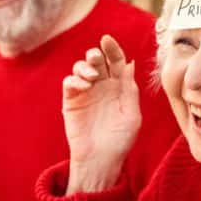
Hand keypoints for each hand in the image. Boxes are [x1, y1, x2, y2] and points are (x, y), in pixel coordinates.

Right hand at [62, 35, 141, 193]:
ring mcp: (85, 93)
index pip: (116, 61)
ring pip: (81, 68)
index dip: (112, 48)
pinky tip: (83, 86)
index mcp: (118, 87)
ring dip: (85, 66)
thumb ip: (130, 90)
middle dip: (95, 54)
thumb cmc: (120, 141)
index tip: (107, 40)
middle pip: (96, 60)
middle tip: (97, 59)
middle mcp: (101, 86)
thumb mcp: (132, 115)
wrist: (101, 160)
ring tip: (92, 78)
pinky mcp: (71, 101)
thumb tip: (129, 63)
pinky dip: (74, 79)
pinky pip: (69, 83)